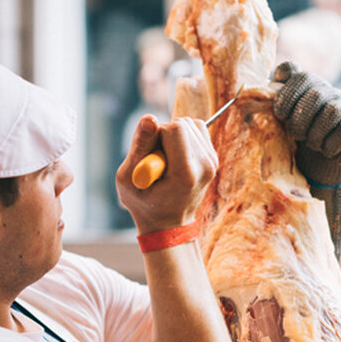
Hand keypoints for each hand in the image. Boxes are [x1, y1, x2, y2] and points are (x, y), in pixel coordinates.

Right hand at [116, 115, 216, 234]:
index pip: (175, 128)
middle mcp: (205, 165)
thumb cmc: (144, 204)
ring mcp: (212, 161)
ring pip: (190, 123)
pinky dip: (182, 137)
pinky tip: (175, 156)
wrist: (168, 223)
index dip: (156, 136)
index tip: (151, 157)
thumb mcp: (127, 179)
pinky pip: (196, 129)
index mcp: (186, 173)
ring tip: (166, 160)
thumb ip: (139, 146)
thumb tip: (149, 118)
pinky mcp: (212, 156)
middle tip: (158, 160)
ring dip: (173, 136)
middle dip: (164, 135)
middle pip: (183, 123)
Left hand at [271, 61, 340, 256]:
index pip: (299, 73)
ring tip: (312, 145)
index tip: (280, 113)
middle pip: (316, 88)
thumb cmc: (298, 151)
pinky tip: (327, 152)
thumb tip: (275, 74)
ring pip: (332, 109)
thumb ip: (278, 100)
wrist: (318, 180)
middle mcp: (334, 93)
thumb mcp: (281, 126)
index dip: (287, 92)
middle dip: (299, 116)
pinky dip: (330, 143)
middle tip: (296, 135)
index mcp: (312, 89)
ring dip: (315, 133)